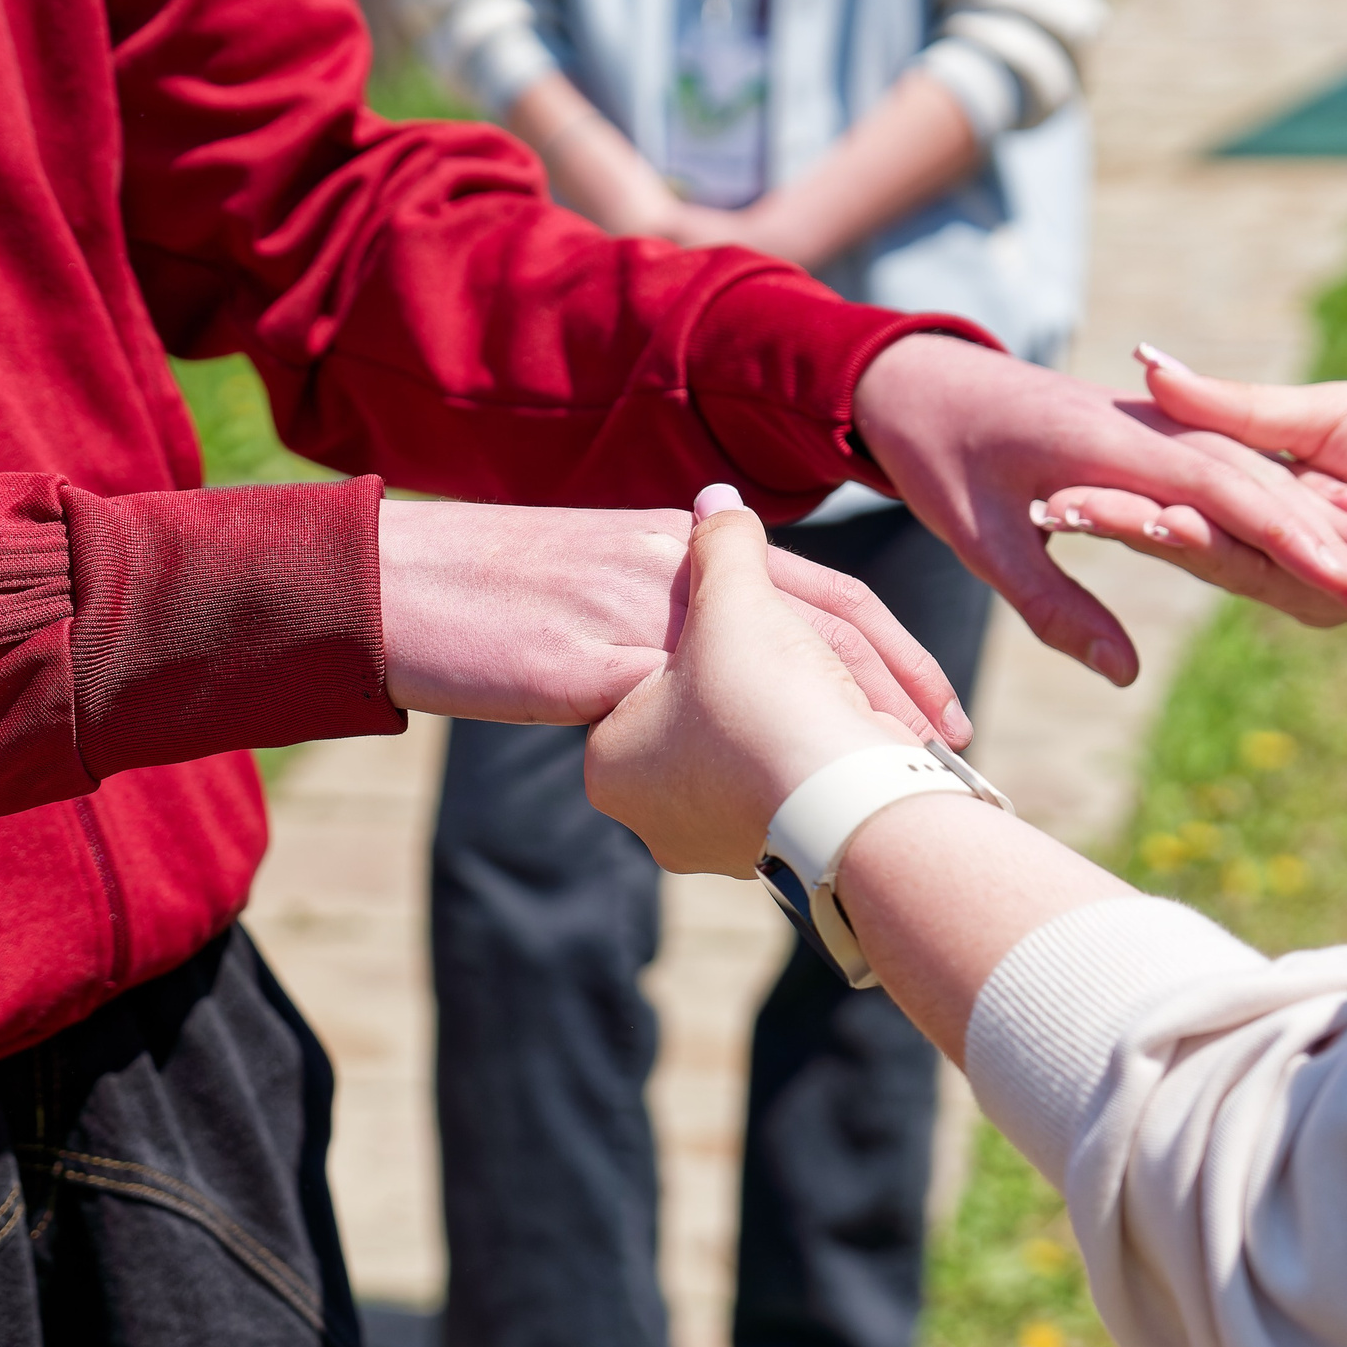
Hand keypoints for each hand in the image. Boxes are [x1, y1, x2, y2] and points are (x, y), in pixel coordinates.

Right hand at [378, 498, 970, 741]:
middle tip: (951, 751)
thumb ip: (664, 606)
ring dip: (840, 727)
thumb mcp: (593, 582)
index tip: (943, 705)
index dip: (893, 648)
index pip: (822, 589)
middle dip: (898, 690)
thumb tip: (709, 662)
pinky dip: (746, 756)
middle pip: (823, 625)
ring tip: (893, 784)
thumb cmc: (487, 597)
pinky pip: (689, 711)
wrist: (395, 587)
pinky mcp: (589, 661)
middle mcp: (674, 566)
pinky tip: (775, 803)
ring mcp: (635, 611)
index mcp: (681, 544)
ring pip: (771, 667)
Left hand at [585, 494, 910, 876]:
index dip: (708, 636)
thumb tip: (719, 502)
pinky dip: (836, 754)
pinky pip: (806, 784)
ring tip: (853, 694)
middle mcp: (652, 816)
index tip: (747, 621)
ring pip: (768, 751)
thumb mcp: (732, 597)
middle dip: (768, 683)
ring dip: (812, 716)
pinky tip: (873, 731)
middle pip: (715, 718)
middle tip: (804, 657)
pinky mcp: (785, 856)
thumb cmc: (763, 696)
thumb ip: (722, 545)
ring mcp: (717, 844)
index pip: (650, 678)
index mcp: (612, 760)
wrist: (846, 800)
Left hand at [850, 335, 1346, 683]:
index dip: (1300, 542)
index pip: (1231, 497)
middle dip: (1329, 533)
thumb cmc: (939, 457)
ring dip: (1313, 512)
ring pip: (1250, 467)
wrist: (915, 376)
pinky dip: (1276, 492)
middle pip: (1259, 480)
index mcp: (1112, 445)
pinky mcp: (1149, 427)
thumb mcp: (981, 538)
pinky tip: (1318, 523)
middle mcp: (1148, 425)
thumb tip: (1125, 675)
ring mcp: (1152, 421)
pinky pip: (1227, 458)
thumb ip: (1054, 605)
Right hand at [1034, 351, 1346, 616]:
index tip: (1041, 471)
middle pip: (1167, 530)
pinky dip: (1200, 540)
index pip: (1167, 496)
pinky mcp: (1325, 595)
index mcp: (1260, 505)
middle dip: (1102, 514)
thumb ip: (1233, 406)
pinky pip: (1249, 565)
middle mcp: (1268, 551)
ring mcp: (1293, 579)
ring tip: (1072, 509)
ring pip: (1196, 551)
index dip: (1108, 485)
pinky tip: (1155, 519)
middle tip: (1034, 498)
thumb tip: (1151, 366)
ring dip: (1135, 529)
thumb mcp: (1317, 411)